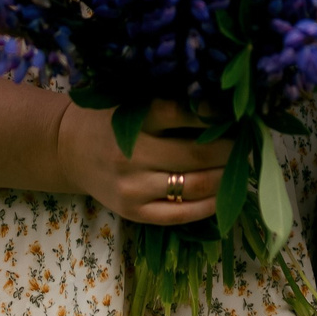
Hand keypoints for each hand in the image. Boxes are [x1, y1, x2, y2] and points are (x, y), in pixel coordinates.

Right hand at [56, 98, 231, 226]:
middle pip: (196, 154)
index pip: (183, 114)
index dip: (215, 114)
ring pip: (194, 186)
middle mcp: (133, 155)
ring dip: (225, 177)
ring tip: (241, 167)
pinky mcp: (135, 213)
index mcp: (134, 120)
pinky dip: (209, 205)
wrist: (68, 149)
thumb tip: (222, 107)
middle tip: (248, 143)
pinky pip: (180, 215)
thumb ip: (169, 103)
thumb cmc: (108, 118)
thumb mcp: (132, 100)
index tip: (237, 113)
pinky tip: (223, 194)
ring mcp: (134, 188)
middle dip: (230, 149)